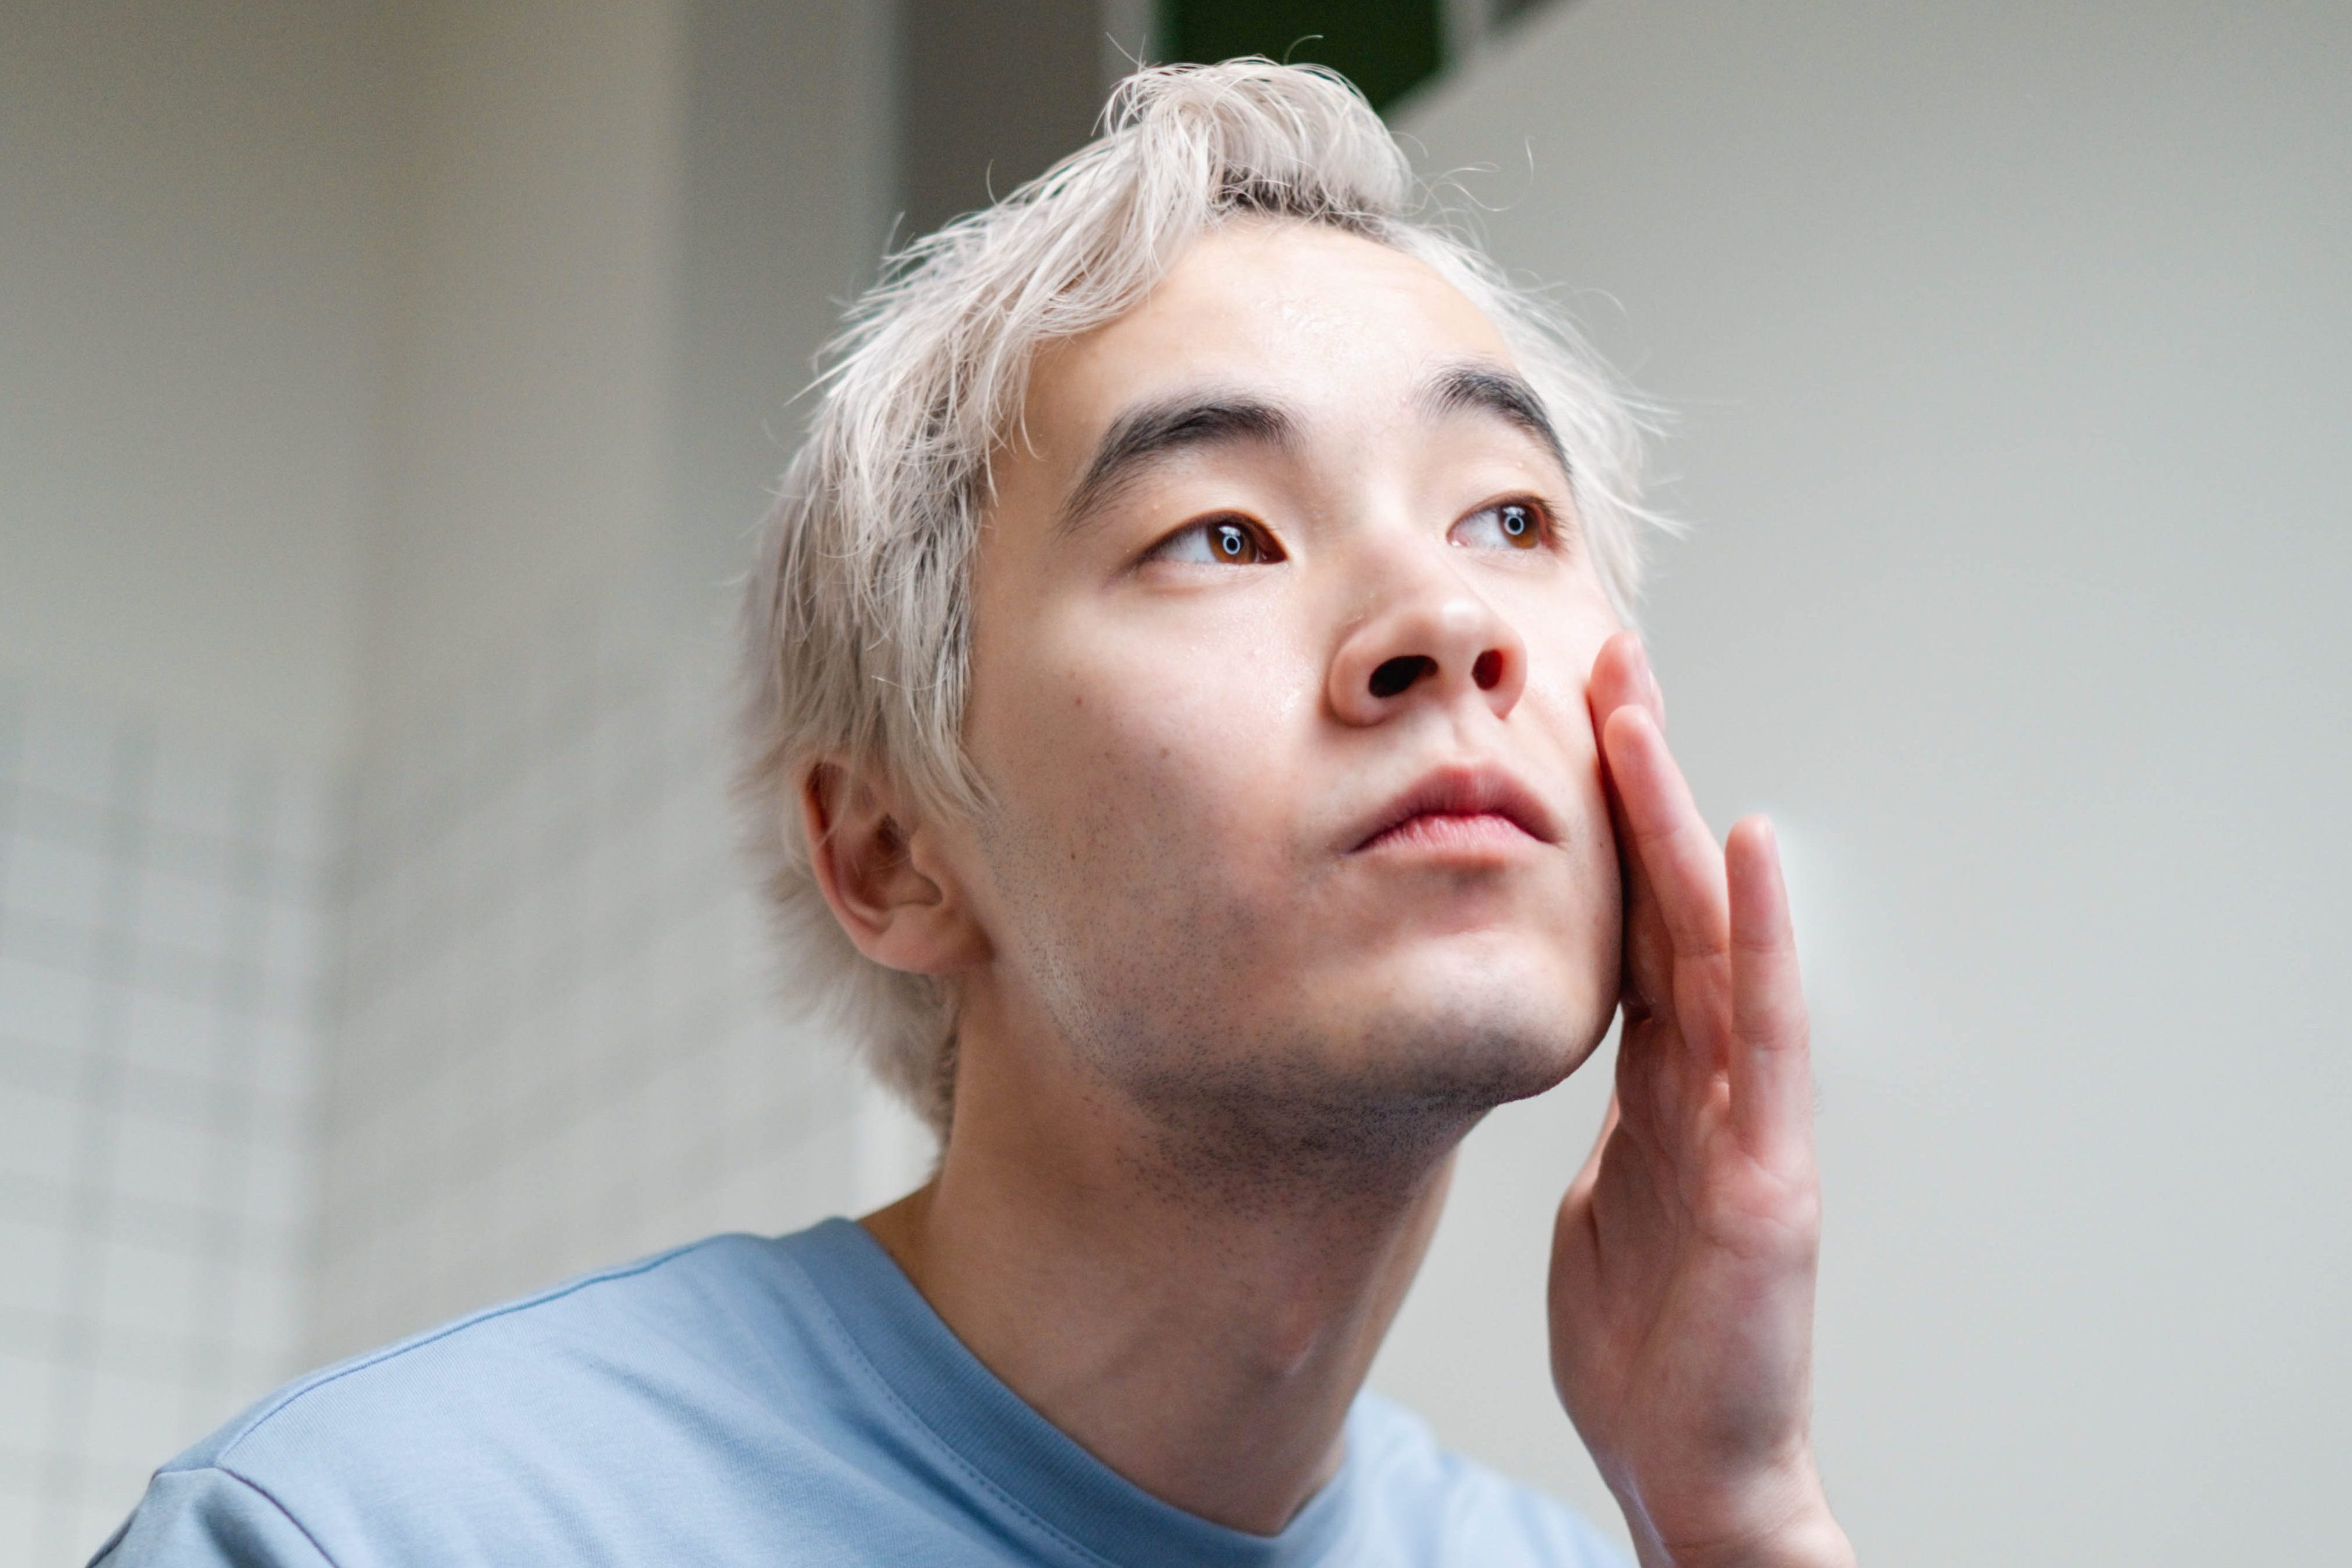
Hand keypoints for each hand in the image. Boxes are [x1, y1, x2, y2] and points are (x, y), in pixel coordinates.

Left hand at [1548, 632, 1853, 1567]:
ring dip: (1677, 824)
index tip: (1576, 719)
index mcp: (1667, 1087)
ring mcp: (1745, 1118)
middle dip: (1640, 784)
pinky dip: (1762, 939)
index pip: (1636, 927)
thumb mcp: (1605, 1202)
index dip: (1609, 825)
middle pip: (1672, 903)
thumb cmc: (1650, 1342)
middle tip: (1606, 664)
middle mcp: (1712, 1080)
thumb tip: (1567, 1064)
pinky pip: (1762, 1037)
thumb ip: (1611, 1125)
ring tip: (1643, 715)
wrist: (1690, 1462)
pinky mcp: (1763, 1173)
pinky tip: (1748, 852)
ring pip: (1712, 942)